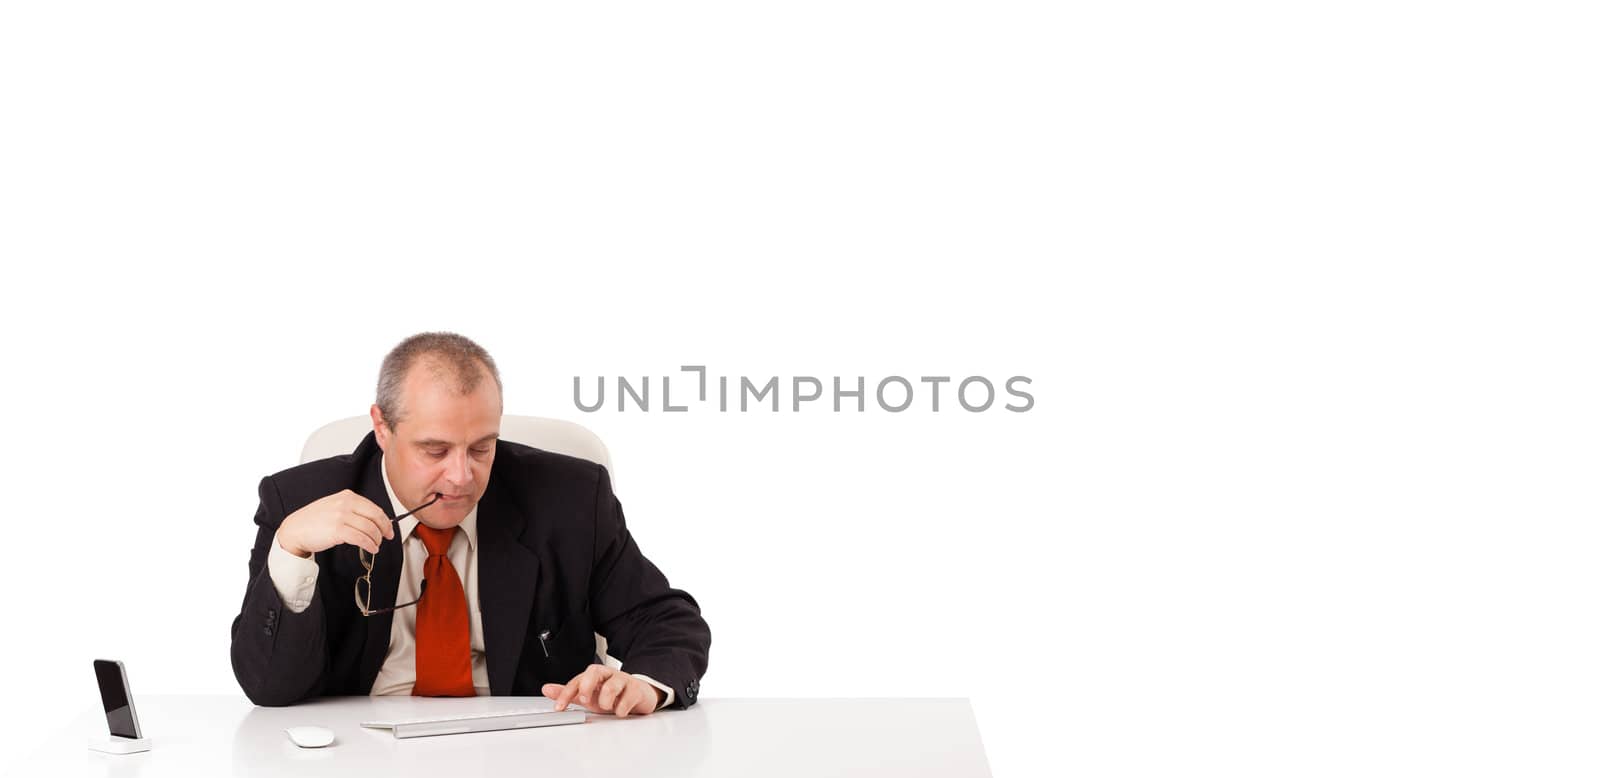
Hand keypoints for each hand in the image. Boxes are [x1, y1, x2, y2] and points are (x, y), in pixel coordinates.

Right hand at [276, 489, 394, 557]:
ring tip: (376, 545)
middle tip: (387, 537)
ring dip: (376, 539)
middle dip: (385, 529)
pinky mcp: (337, 530)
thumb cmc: (314, 520)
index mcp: (347, 496)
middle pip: (375, 516)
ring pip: (370, 528)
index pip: (374, 508)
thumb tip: (373, 520)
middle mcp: (345, 504)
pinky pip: (361, 538)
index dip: (385, 520)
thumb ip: (352, 509)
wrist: (295, 529)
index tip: (389, 528)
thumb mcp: (335, 506)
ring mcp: (341, 516)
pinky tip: (371, 548)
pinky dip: (369, 545)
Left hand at [542, 665, 664, 717]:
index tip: (559, 707)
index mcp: (594, 676)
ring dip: (606, 700)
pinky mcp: (636, 689)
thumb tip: (546, 689)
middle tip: (584, 700)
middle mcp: (608, 675)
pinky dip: (622, 708)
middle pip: (594, 671)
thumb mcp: (588, 695)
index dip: (566, 693)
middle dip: (586, 686)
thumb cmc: (611, 694)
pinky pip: (629, 696)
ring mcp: (623, 680)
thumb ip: (569, 692)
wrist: (638, 694)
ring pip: (612, 684)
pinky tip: (620, 711)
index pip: (577, 680)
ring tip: (606, 707)